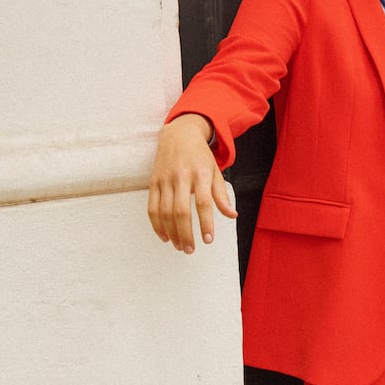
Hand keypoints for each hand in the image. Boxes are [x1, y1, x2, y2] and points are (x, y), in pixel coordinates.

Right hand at [147, 113, 237, 252]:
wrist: (179, 134)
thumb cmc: (200, 156)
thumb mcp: (215, 171)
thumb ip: (221, 195)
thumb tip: (232, 215)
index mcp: (200, 174)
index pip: (203, 202)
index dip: (206, 222)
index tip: (208, 239)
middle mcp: (181, 177)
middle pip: (181, 210)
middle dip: (185, 233)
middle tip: (190, 249)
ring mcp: (165, 179)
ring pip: (165, 211)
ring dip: (171, 232)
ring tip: (180, 246)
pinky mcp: (153, 182)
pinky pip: (152, 207)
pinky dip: (156, 224)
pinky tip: (165, 236)